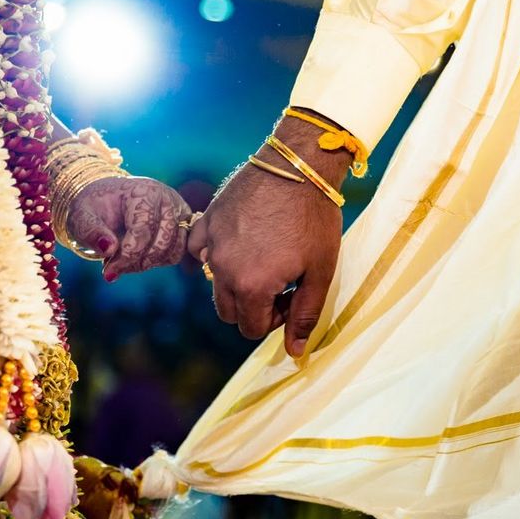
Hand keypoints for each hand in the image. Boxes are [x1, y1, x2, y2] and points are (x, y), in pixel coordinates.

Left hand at [67, 177, 191, 280]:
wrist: (108, 198)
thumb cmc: (95, 207)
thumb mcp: (82, 215)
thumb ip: (91, 231)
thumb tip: (109, 249)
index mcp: (144, 191)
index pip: (143, 231)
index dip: (128, 255)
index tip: (108, 271)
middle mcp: (168, 199)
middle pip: (162, 244)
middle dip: (137, 262)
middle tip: (114, 267)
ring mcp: (179, 212)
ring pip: (173, 252)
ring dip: (148, 264)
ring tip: (124, 260)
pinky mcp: (184, 225)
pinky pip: (177, 254)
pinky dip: (158, 262)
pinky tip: (138, 257)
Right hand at [188, 113, 349, 356]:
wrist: (299, 166)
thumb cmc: (315, 219)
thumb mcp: (321, 271)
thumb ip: (305, 314)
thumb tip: (294, 352)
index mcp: (252, 287)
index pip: (250, 328)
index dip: (273, 321)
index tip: (291, 297)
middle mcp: (224, 270)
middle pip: (228, 311)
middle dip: (253, 307)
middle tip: (279, 283)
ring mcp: (212, 244)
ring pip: (214, 284)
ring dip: (235, 283)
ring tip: (263, 261)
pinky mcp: (207, 220)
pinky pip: (198, 249)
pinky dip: (212, 254)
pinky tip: (235, 246)